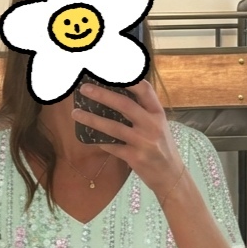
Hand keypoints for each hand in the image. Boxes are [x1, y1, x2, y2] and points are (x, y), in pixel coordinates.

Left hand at [71, 79, 183, 199]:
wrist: (170, 176)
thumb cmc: (162, 148)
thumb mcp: (159, 126)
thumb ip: (143, 112)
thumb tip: (114, 97)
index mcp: (158, 114)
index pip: (144, 90)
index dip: (128, 79)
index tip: (110, 71)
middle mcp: (152, 125)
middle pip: (124, 105)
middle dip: (102, 95)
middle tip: (84, 89)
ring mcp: (143, 142)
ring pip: (113, 127)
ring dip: (92, 119)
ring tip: (76, 113)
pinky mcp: (135, 158)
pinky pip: (112, 147)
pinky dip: (99, 142)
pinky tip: (88, 138)